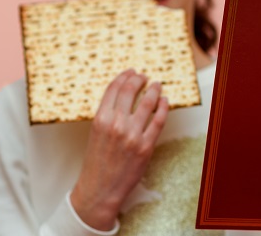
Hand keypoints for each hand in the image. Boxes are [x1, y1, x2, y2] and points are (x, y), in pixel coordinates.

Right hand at [70, 69, 168, 230]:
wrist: (100, 188)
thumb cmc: (97, 160)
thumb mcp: (96, 132)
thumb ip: (108, 113)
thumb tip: (123, 93)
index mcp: (100, 118)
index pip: (114, 88)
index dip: (124, 76)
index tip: (131, 72)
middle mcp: (116, 124)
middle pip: (131, 91)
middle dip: (139, 79)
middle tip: (145, 76)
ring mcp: (132, 135)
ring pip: (148, 103)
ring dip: (154, 90)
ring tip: (157, 85)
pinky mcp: (146, 146)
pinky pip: (158, 121)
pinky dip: (163, 108)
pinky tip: (164, 101)